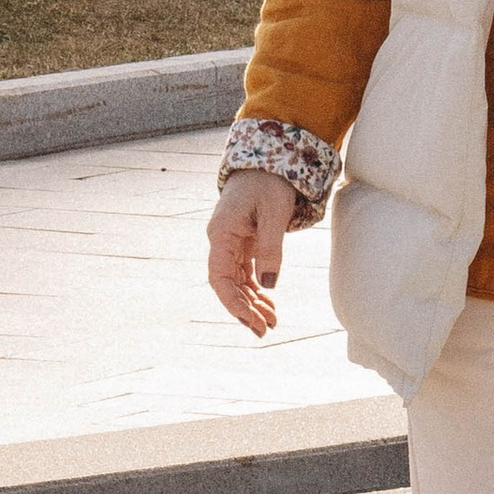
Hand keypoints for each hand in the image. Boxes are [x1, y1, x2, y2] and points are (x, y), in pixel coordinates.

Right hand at [206, 170, 297, 335]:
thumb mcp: (274, 214)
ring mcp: (231, 243)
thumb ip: (270, 249)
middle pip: (227, 284)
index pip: (219, 276)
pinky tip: (268, 306)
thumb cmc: (269, 183)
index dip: (232, 301)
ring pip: (237, 282)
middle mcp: (222, 241)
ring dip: (252, 303)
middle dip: (244, 309)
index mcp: (222, 233)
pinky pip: (246, 273)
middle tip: (264, 330)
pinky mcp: (243, 244)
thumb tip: (269, 285)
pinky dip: (257, 290)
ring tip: (270, 323)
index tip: (249, 318)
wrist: (268, 162)